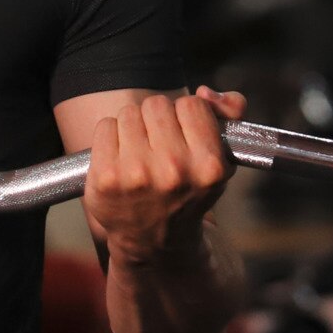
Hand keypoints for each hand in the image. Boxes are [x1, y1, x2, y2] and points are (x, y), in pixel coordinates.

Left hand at [84, 87, 244, 264]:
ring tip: (140, 152)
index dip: (186, 115)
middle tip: (159, 144)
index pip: (191, 105)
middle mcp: (173, 171)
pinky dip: (110, 136)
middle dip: (157, 119)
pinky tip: (120, 158)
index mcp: (209, 166)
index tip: (184, 134)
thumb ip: (228, 115)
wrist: (154, 239)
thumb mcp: (220, 158)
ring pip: (129, 113)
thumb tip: (204, 93)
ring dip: (133, 126)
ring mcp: (136, 175)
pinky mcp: (104, 178)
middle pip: (156, 105)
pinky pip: (105, 126)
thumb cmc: (187, 189)